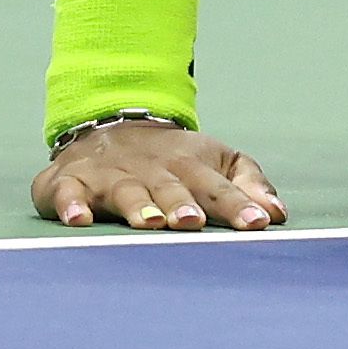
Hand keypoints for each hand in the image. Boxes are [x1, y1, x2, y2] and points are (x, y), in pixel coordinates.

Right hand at [33, 113, 284, 232]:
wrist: (110, 124)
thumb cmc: (174, 158)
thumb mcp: (216, 161)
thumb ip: (247, 184)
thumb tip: (278, 213)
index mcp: (191, 165)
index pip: (218, 187)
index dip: (238, 205)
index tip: (257, 224)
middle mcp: (152, 169)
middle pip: (170, 188)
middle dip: (181, 204)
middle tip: (192, 223)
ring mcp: (111, 175)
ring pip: (126, 191)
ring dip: (137, 206)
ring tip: (148, 223)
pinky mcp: (71, 182)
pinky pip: (68, 193)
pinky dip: (71, 205)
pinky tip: (77, 220)